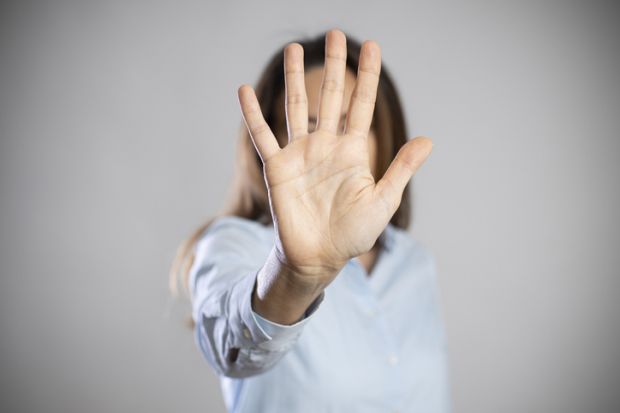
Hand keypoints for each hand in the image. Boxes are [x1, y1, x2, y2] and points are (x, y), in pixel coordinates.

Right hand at [238, 29, 431, 287]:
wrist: (320, 258)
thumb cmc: (353, 233)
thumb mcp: (383, 200)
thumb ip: (401, 169)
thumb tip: (429, 140)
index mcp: (353, 151)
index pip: (361, 105)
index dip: (366, 76)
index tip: (372, 46)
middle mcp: (326, 146)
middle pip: (329, 97)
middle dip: (334, 65)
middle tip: (336, 33)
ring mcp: (300, 154)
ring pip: (296, 108)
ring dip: (295, 78)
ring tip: (293, 48)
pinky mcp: (278, 168)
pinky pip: (263, 136)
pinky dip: (253, 114)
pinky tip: (244, 90)